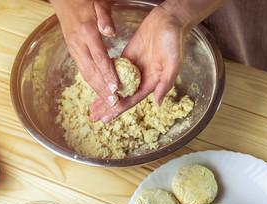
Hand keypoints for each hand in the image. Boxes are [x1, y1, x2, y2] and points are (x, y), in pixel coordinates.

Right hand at [50, 0, 119, 105]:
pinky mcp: (72, 50)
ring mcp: (74, 48)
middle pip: (91, 71)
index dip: (108, 74)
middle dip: (102, 89)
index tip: (116, 88)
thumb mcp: (99, 3)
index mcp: (87, 32)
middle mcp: (78, 44)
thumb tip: (111, 32)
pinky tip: (98, 89)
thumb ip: (105, 18)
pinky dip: (91, 81)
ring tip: (107, 101)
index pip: (100, 58)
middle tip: (113, 103)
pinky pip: (82, 69)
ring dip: (96, 89)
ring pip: (85, 73)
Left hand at [90, 5, 186, 122]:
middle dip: (108, 108)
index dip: (118, 110)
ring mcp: (132, 69)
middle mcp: (140, 78)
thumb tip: (157, 103)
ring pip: (115, 86)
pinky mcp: (126, 58)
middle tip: (94, 118)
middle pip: (121, 97)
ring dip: (104, 96)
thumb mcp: (173, 64)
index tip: (105, 119)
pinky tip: (96, 86)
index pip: (132, 100)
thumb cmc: (174, 41)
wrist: (168, 20)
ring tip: (92, 108)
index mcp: (151, 82)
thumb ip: (165, 84)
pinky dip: (105, 79)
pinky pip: (113, 71)